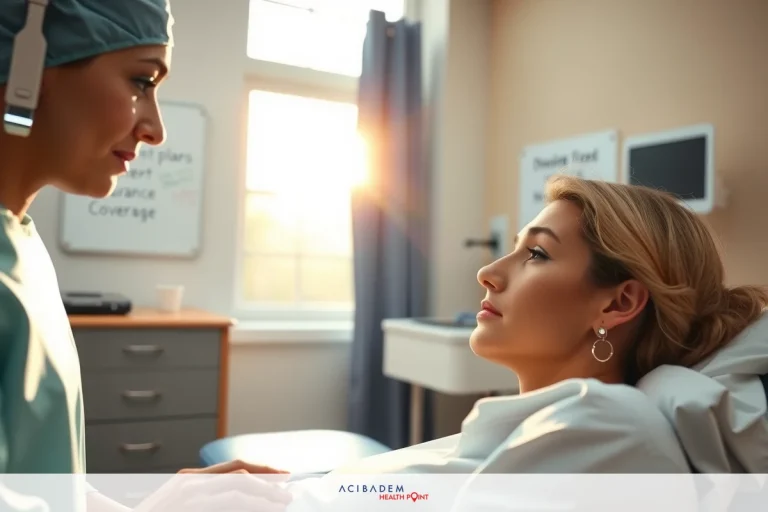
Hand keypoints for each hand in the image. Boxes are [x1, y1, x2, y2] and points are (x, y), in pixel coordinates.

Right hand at [133, 461, 291, 511]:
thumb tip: (244, 499)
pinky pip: (229, 500)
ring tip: (283, 502)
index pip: (235, 467)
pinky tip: (265, 508)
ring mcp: (190, 492)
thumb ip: (209, 498)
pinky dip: (250, 503)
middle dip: (269, 479)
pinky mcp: (191, 503)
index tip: (282, 476)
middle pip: (240, 471)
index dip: (262, 470)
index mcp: (190, 478)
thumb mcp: (184, 504)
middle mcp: (191, 480)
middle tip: (289, 490)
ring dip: (264, 493)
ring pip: (239, 484)